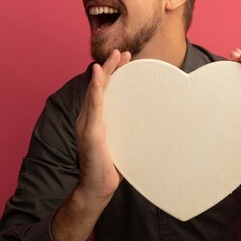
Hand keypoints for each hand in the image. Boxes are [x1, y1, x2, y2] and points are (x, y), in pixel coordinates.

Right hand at [75, 49, 130, 202]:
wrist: (98, 188)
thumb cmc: (111, 168)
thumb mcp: (124, 143)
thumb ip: (131, 131)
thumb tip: (153, 124)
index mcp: (96, 120)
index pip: (105, 91)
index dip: (113, 74)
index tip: (126, 59)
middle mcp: (88, 118)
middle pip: (99, 87)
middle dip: (110, 67)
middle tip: (122, 52)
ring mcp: (87, 125)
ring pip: (94, 92)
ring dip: (104, 73)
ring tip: (111, 58)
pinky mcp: (90, 133)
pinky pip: (93, 107)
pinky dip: (96, 90)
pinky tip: (100, 77)